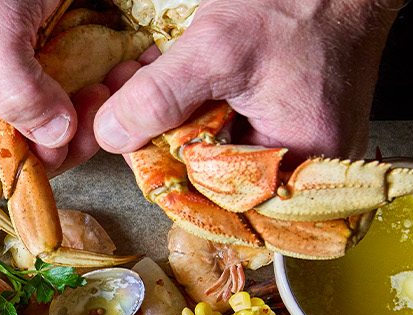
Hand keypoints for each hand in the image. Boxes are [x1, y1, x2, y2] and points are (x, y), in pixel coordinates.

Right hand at [0, 0, 111, 173]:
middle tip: (102, 101)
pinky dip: (106, 91)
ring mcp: (16, 94)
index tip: (68, 138)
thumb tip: (53, 138)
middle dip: (71, 136)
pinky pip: (78, 102)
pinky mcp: (50, 76)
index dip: (28, 164)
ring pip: (59, 132)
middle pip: (27, 154)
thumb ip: (13, 91)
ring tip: (119, 79)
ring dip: (96, 113)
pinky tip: (123, 71)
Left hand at [93, 0, 397, 158]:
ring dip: (168, 115)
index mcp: (299, 165)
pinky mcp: (282, 117)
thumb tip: (110, 136)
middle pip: (208, 174)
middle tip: (119, 102)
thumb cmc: (302, 3)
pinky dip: (193, 101)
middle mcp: (302, 164)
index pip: (210, 198)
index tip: (125, 137)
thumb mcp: (217, 51)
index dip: (159, 168)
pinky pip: (226, 123)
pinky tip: (166, 74)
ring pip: (211, 145)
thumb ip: (158, 98)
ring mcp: (293, 140)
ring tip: (136, 79)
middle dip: (157, 136)